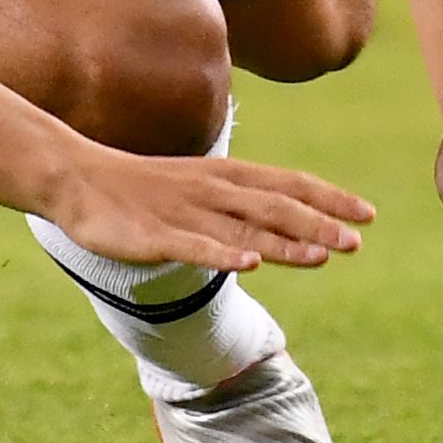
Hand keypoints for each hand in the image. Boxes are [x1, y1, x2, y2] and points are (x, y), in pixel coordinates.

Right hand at [47, 147, 376, 276]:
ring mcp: (184, 213)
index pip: (288, 183)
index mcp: (224, 176)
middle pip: (274, 206)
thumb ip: (237, 209)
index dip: (328, 198)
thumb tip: (280, 229)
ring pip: (243, 228)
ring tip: (324, 255)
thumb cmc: (140, 189)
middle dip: (318, 224)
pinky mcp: (154, 236)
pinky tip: (250, 265)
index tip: (368, 215)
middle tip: (358, 243)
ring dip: (285, 242)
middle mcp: (212, 190)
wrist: (75, 178)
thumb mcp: (197, 191)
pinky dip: (223, 255)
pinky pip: (194, 247)